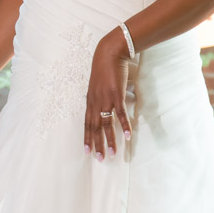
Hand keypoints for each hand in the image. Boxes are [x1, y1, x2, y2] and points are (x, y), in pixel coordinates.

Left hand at [84, 29, 131, 160]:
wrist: (109, 54)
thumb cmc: (105, 68)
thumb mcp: (99, 85)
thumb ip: (101, 97)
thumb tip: (107, 106)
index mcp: (90, 101)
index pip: (87, 123)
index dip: (87, 138)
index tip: (87, 151)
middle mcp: (96, 103)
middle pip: (94, 128)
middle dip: (97, 144)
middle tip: (99, 159)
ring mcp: (106, 100)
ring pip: (106, 124)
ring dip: (110, 140)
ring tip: (112, 154)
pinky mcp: (116, 95)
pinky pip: (120, 114)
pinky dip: (124, 126)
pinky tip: (127, 136)